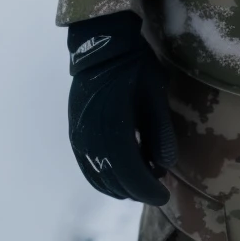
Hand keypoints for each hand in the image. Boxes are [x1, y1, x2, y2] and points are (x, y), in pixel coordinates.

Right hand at [67, 11, 177, 205]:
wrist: (102, 45)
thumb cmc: (134, 66)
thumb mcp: (154, 95)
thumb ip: (160, 132)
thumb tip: (164, 166)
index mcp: (113, 127)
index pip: (130, 173)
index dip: (147, 189)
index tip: (164, 195)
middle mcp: (91, 137)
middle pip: (113, 180)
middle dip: (136, 189)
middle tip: (156, 189)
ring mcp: (79, 136)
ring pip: (98, 177)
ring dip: (119, 186)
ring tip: (141, 182)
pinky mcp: (75, 132)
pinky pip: (87, 166)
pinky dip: (103, 178)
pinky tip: (118, 176)